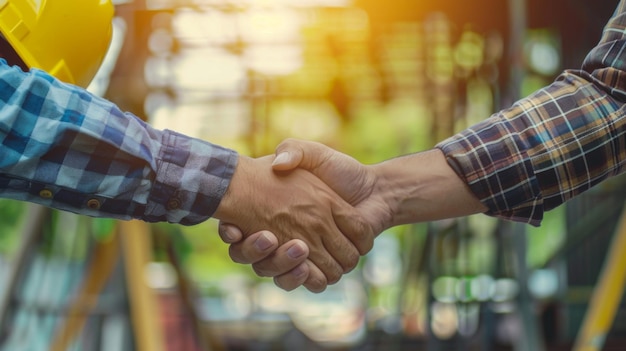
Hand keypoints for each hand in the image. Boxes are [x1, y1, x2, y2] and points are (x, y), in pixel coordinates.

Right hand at [213, 154, 367, 285]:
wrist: (373, 190)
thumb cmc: (341, 171)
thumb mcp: (312, 153)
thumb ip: (293, 150)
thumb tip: (277, 163)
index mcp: (272, 212)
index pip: (237, 229)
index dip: (230, 232)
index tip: (233, 228)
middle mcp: (280, 235)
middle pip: (252, 255)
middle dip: (253, 251)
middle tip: (268, 237)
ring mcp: (300, 254)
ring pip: (273, 271)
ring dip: (280, 264)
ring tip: (296, 247)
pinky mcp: (319, 266)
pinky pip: (302, 282)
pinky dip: (301, 278)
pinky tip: (306, 266)